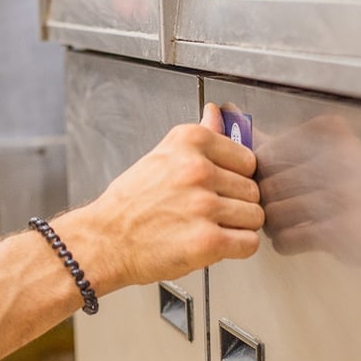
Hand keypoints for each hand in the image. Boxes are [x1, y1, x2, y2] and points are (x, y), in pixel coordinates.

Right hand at [62, 103, 263, 290]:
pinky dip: (237, 248)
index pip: (247, 159)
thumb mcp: (162, 156)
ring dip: (237, 227)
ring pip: (255, 216)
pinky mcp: (207, 240)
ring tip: (207, 226)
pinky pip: (249, 243)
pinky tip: (215, 243)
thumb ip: (200, 135)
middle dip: (235, 203)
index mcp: (190, 141)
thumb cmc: (131, 203)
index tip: (217, 186)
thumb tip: (217, 113)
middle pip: (253, 189)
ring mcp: (204, 205)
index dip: (235, 177)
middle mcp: (198, 169)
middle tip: (206, 210)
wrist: (105, 240)